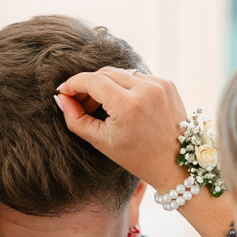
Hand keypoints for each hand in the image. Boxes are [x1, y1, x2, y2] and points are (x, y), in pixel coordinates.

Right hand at [55, 67, 190, 192]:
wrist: (174, 164)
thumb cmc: (137, 157)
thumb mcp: (101, 142)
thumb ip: (76, 119)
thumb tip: (62, 99)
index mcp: (127, 105)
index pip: (92, 80)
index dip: (73, 83)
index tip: (64, 91)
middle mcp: (145, 89)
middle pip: (105, 73)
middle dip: (88, 85)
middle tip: (79, 102)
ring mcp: (159, 84)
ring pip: (121, 73)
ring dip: (107, 85)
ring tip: (101, 106)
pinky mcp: (167, 84)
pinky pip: (138, 77)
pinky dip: (126, 87)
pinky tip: (123, 105)